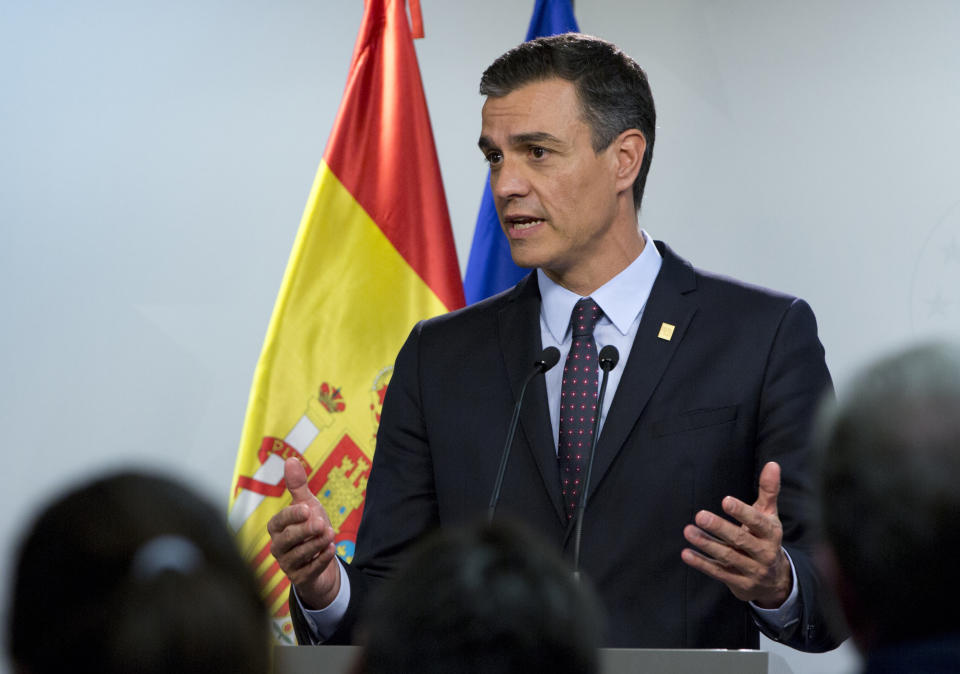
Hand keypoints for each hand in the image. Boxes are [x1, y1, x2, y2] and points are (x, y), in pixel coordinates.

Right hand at [267, 457, 340, 608]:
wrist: (322, 559)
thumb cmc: (311, 529)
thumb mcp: (307, 505)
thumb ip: (297, 486)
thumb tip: (290, 459)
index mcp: (277, 528)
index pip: (279, 521)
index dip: (292, 515)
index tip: (308, 508)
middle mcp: (278, 546)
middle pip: (287, 539)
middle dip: (305, 530)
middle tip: (321, 523)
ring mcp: (287, 564)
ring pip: (298, 555)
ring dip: (316, 545)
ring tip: (330, 533)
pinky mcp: (299, 578)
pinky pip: (309, 571)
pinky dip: (321, 560)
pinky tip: (332, 549)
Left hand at [681, 461, 791, 607]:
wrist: (775, 581)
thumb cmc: (765, 538)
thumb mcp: (769, 516)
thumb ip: (768, 491)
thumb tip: (772, 464)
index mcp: (771, 533)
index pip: (758, 522)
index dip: (743, 512)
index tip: (725, 501)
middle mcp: (764, 553)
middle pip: (740, 540)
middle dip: (720, 528)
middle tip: (700, 515)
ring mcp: (752, 570)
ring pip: (727, 557)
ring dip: (707, 544)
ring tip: (688, 531)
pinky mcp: (739, 583)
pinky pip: (718, 573)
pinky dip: (702, 563)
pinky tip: (686, 553)